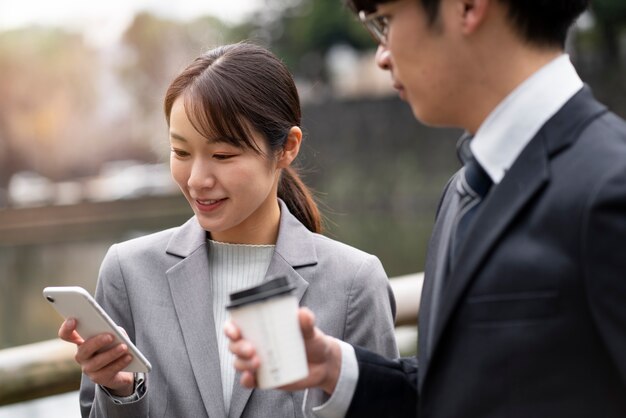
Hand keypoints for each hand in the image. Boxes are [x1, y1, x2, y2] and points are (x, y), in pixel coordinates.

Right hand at [58, 318, 134, 395]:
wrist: (120, 370)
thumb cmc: (114, 347)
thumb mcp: (114, 335)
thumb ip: (113, 330)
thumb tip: (117, 331)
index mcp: (82, 341)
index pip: (67, 335)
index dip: (67, 328)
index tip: (74, 320)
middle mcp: (81, 356)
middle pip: (84, 349)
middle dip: (97, 342)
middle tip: (110, 336)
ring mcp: (88, 368)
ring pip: (97, 362)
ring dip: (112, 353)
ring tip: (124, 347)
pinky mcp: (99, 378)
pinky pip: (108, 371)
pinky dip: (120, 363)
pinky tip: (129, 357)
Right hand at [225, 307, 341, 394]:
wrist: (323, 365)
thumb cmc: (312, 342)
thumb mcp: (310, 330)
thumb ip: (306, 322)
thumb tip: (303, 314)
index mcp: (261, 327)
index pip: (237, 324)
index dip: (230, 327)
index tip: (235, 331)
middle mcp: (255, 343)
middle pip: (234, 345)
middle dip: (237, 347)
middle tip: (251, 349)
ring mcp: (257, 361)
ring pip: (239, 363)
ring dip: (242, 363)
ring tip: (257, 363)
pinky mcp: (263, 378)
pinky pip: (248, 381)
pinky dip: (245, 380)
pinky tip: (250, 378)